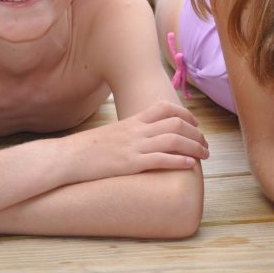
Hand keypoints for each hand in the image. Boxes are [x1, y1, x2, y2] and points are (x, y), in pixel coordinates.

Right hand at [61, 100, 208, 183]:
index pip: (165, 108)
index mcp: (132, 121)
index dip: (185, 114)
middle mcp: (136, 130)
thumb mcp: (113, 133)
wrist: (68, 157)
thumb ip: (130, 132)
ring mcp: (134, 146)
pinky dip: (178, 160)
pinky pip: (159, 159)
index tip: (195, 123)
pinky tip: (189, 164)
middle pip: (175, 124)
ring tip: (204, 154)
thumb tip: (145, 136)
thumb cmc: (88, 148)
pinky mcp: (129, 163)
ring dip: (193, 147)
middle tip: (205, 143)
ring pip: (173, 140)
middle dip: (195, 133)